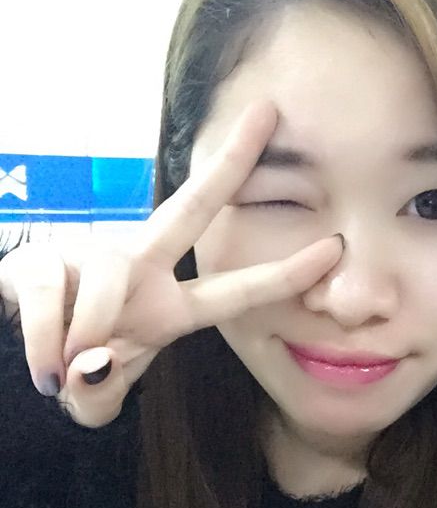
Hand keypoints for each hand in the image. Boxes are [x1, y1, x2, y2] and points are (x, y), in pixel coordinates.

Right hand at [0, 100, 343, 427]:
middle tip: (267, 112)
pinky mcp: (41, 258)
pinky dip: (44, 338)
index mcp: (170, 305)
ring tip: (63, 372)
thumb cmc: (71, 362)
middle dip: (231, 162)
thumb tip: (89, 364)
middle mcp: (140, 266)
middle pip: (194, 205)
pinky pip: (50, 294)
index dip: (285, 272)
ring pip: (113, 274)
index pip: (237, 288)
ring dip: (92, 328)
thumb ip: (101, 396)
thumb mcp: (95, 395)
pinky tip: (44, 365)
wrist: (25, 349)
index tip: (334, 248)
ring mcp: (93, 255)